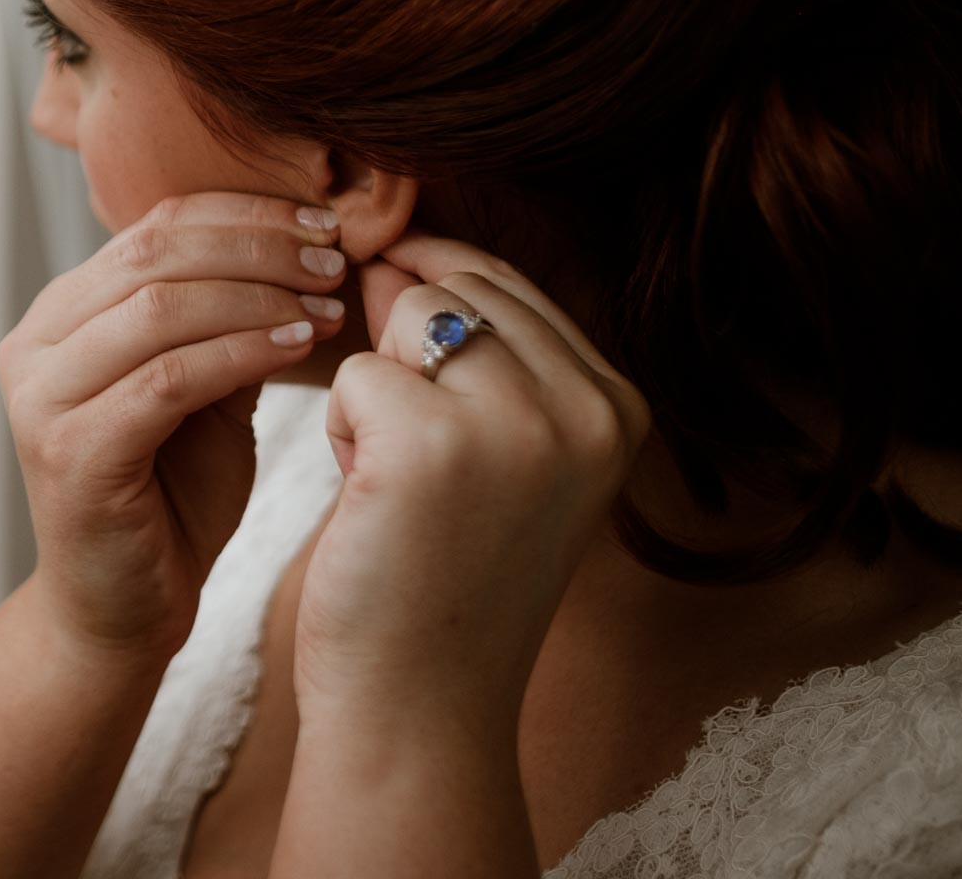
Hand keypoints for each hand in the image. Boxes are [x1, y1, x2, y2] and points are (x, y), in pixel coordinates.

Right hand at [0, 192, 352, 664]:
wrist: (121, 614)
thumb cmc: (170, 500)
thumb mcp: (203, 390)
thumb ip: (225, 320)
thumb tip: (303, 245)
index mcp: (61, 315)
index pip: (153, 225)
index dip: (245, 212)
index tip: (325, 221)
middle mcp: (34, 344)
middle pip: (155, 253)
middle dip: (258, 246)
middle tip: (333, 259)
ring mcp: (42, 397)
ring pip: (161, 308)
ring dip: (258, 296)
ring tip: (327, 304)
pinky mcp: (71, 450)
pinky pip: (169, 378)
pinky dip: (241, 353)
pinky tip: (296, 347)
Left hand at [292, 230, 650, 733]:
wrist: (418, 709)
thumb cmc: (442, 579)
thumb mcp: (500, 454)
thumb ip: (481, 355)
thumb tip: (388, 251)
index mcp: (620, 406)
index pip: (510, 281)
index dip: (433, 292)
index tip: (404, 355)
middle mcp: (589, 408)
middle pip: (456, 287)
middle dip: (404, 348)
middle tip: (408, 456)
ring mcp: (519, 423)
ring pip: (405, 316)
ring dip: (373, 388)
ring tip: (394, 481)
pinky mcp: (432, 444)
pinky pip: (352, 374)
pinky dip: (340, 432)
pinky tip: (370, 505)